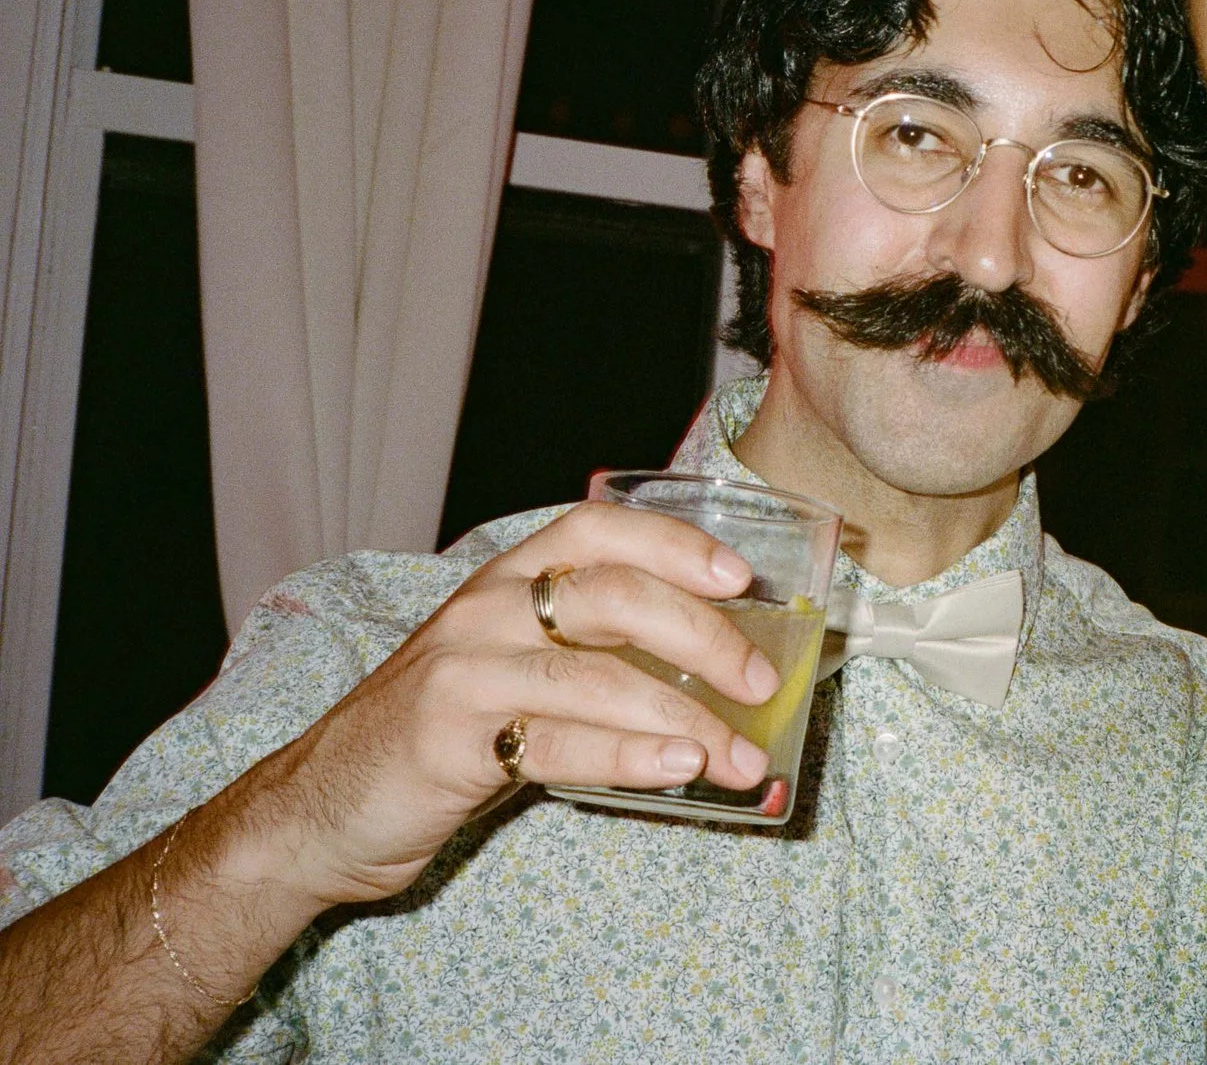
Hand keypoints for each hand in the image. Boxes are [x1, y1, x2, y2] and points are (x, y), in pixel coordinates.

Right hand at [245, 505, 783, 907]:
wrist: (313, 810)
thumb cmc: (436, 734)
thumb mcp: (510, 669)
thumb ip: (589, 653)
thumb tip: (716, 668)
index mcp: (505, 580)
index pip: (598, 529)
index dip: (674, 543)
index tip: (740, 575)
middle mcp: (484, 611)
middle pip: (614, 596)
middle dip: (704, 635)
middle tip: (760, 681)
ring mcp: (462, 672)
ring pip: (597, 675)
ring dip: (686, 715)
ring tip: (740, 754)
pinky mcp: (447, 740)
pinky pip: (559, 742)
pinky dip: (630, 756)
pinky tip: (679, 768)